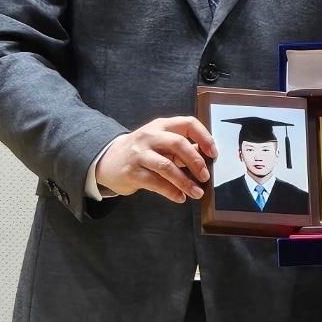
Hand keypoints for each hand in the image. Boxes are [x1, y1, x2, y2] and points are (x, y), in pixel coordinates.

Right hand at [95, 116, 216, 202]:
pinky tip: (180, 198)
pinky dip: (171, 192)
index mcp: (161, 126)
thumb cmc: (142, 151)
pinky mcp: (132, 172)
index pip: (187, 123)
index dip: (204, 137)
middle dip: (196, 162)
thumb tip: (207, 156)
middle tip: (206, 177)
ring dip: (185, 181)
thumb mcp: (160, 143)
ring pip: (167, 166)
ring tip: (197, 193)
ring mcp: (139, 154)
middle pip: (178, 144)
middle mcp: (150, 136)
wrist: (108, 160)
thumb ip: (181, 147)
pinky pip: (155, 183)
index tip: (213, 153)